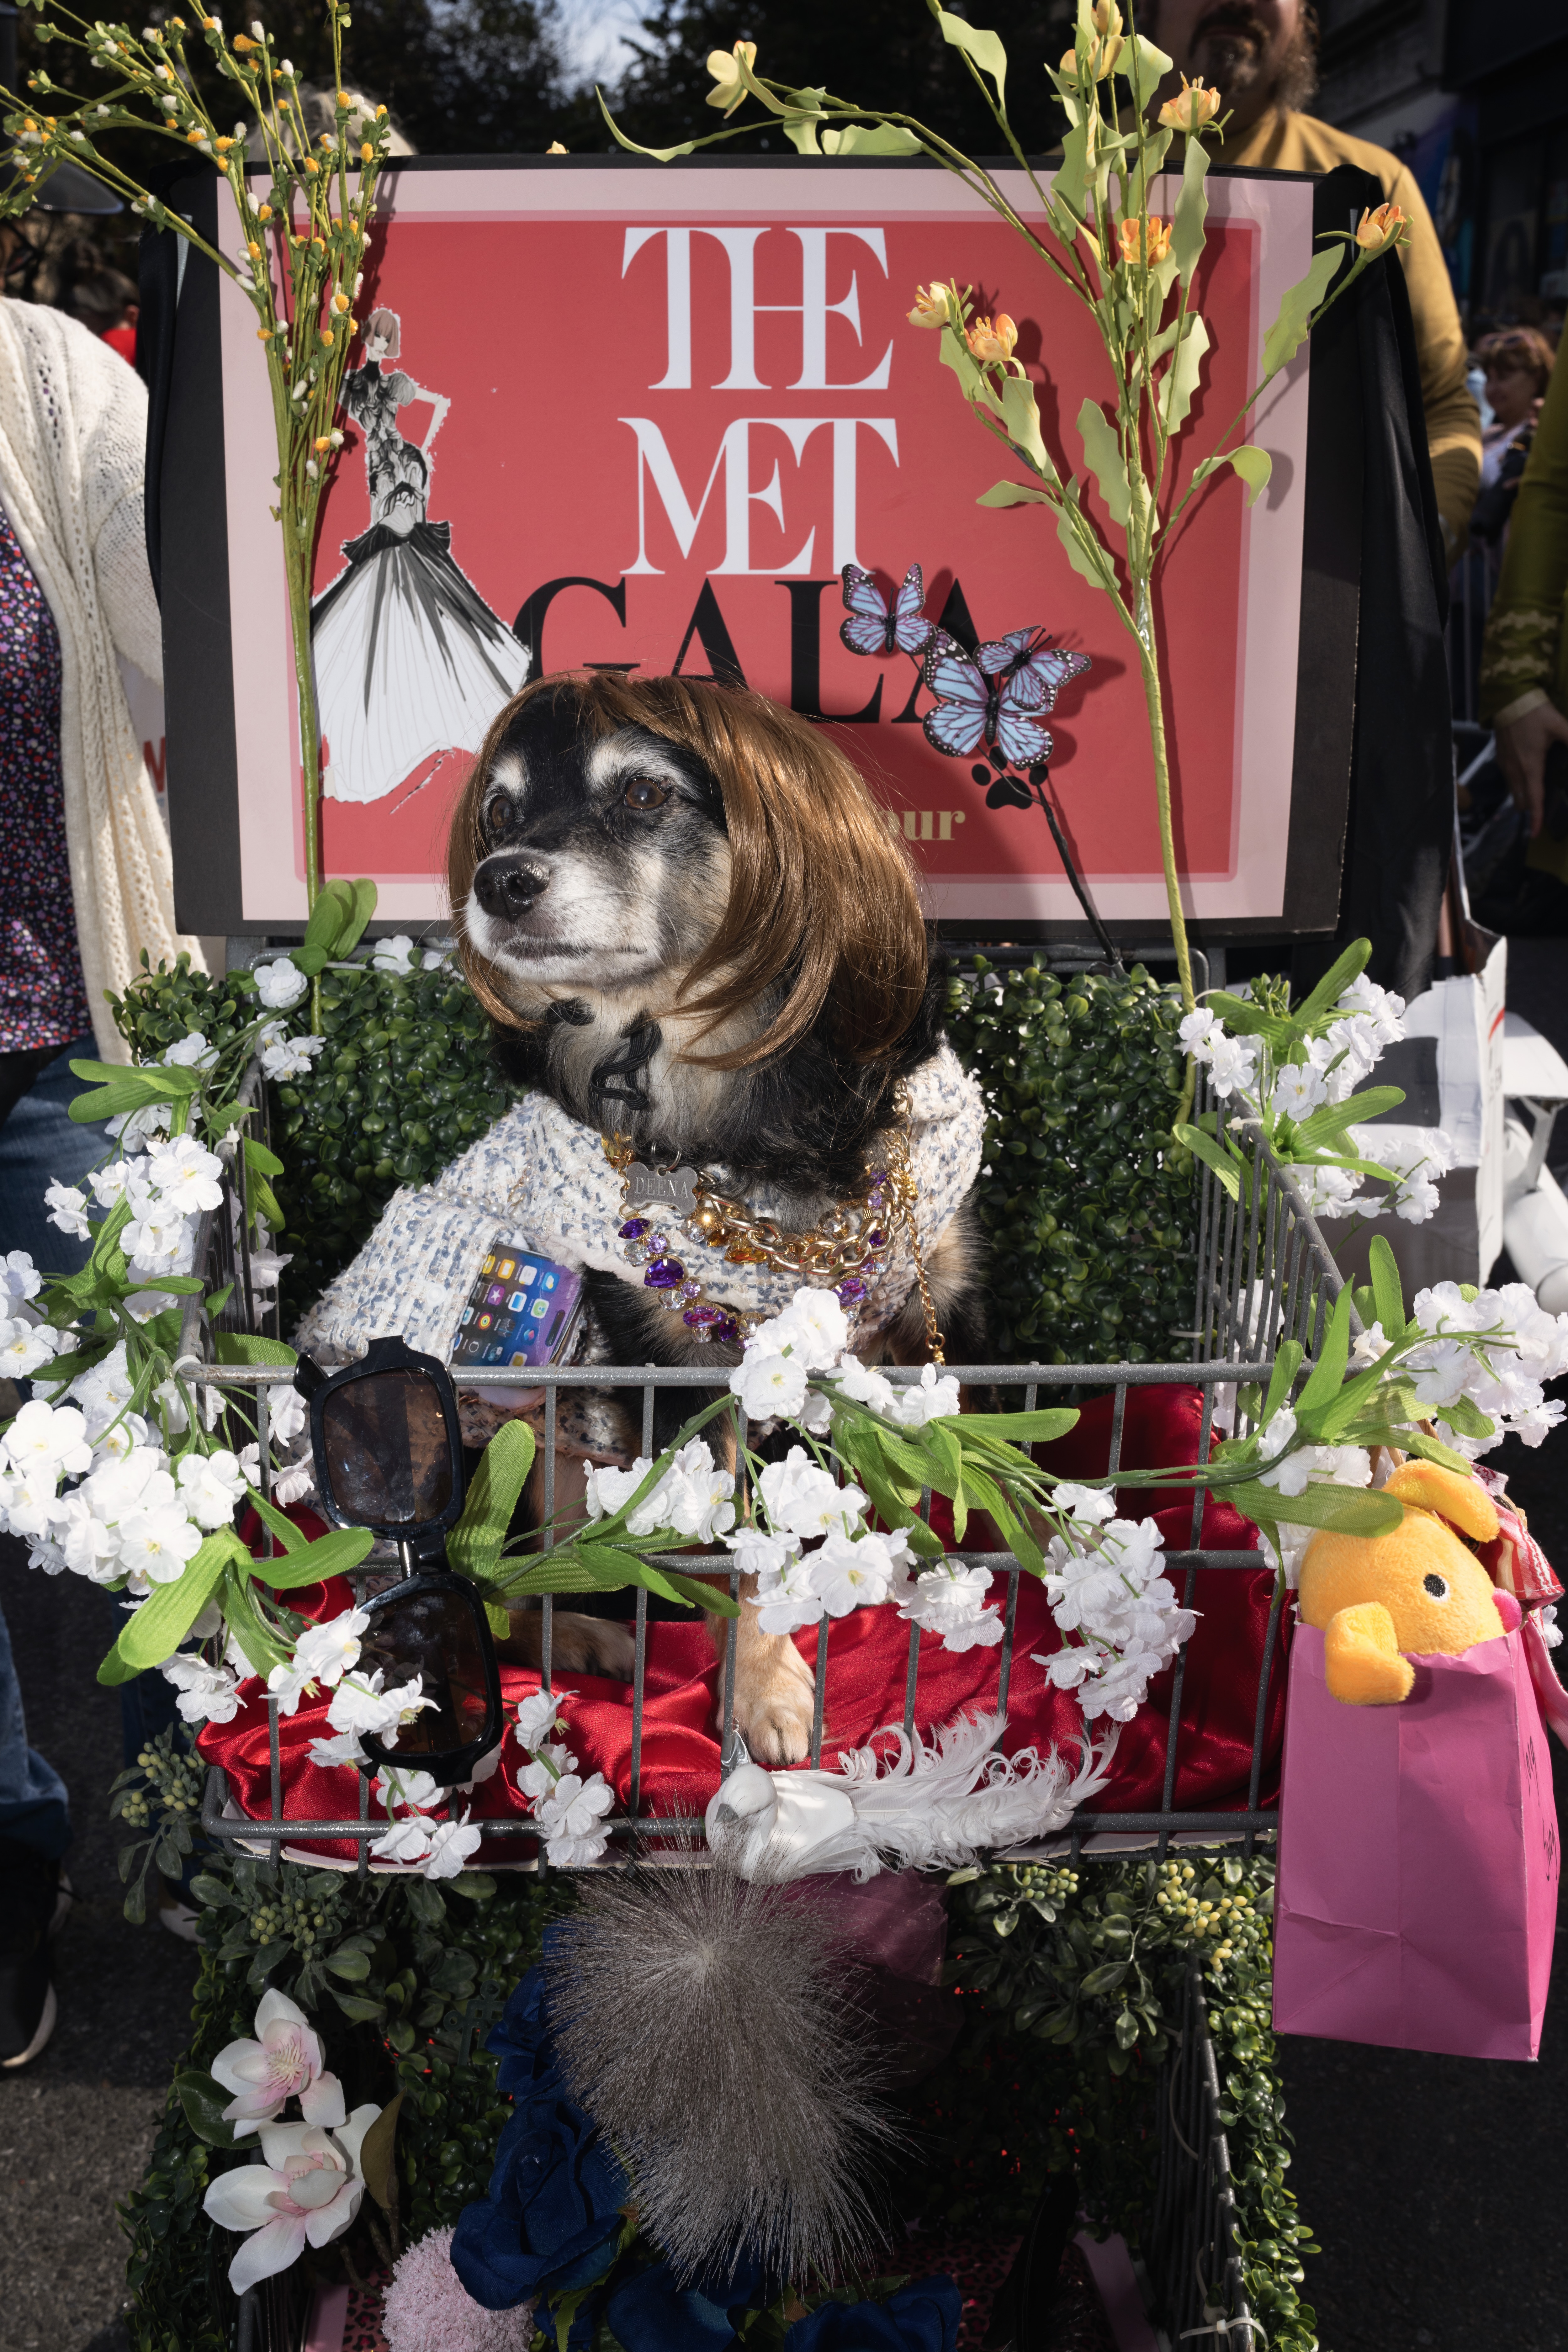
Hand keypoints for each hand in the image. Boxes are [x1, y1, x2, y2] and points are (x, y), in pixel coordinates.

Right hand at [1496, 700, 1567, 837]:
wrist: (1509, 699)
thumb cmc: (1534, 712)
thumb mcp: (1559, 725)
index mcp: (1530, 766)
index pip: (1533, 798)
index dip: (1535, 817)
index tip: (1536, 833)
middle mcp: (1515, 770)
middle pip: (1521, 801)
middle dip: (1531, 810)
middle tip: (1542, 814)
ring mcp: (1505, 765)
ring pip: (1514, 792)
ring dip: (1524, 799)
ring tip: (1535, 800)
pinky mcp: (1501, 758)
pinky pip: (1509, 781)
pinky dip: (1517, 787)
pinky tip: (1527, 780)